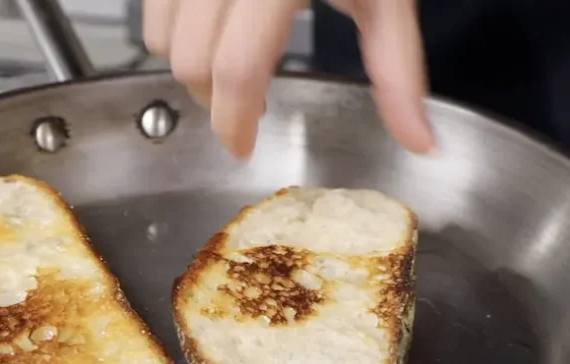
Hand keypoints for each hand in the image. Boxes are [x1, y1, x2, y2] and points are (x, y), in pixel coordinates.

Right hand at [143, 0, 434, 157]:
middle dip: (213, 99)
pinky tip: (215, 28)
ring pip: (158, 36)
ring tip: (232, 63)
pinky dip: (174, 30)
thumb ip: (397, 69)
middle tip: (248, 103)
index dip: (233, 120)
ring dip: (189, 65)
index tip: (243, 144)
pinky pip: (151, 6)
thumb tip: (418, 140)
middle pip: (190, 60)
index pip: (237, 68)